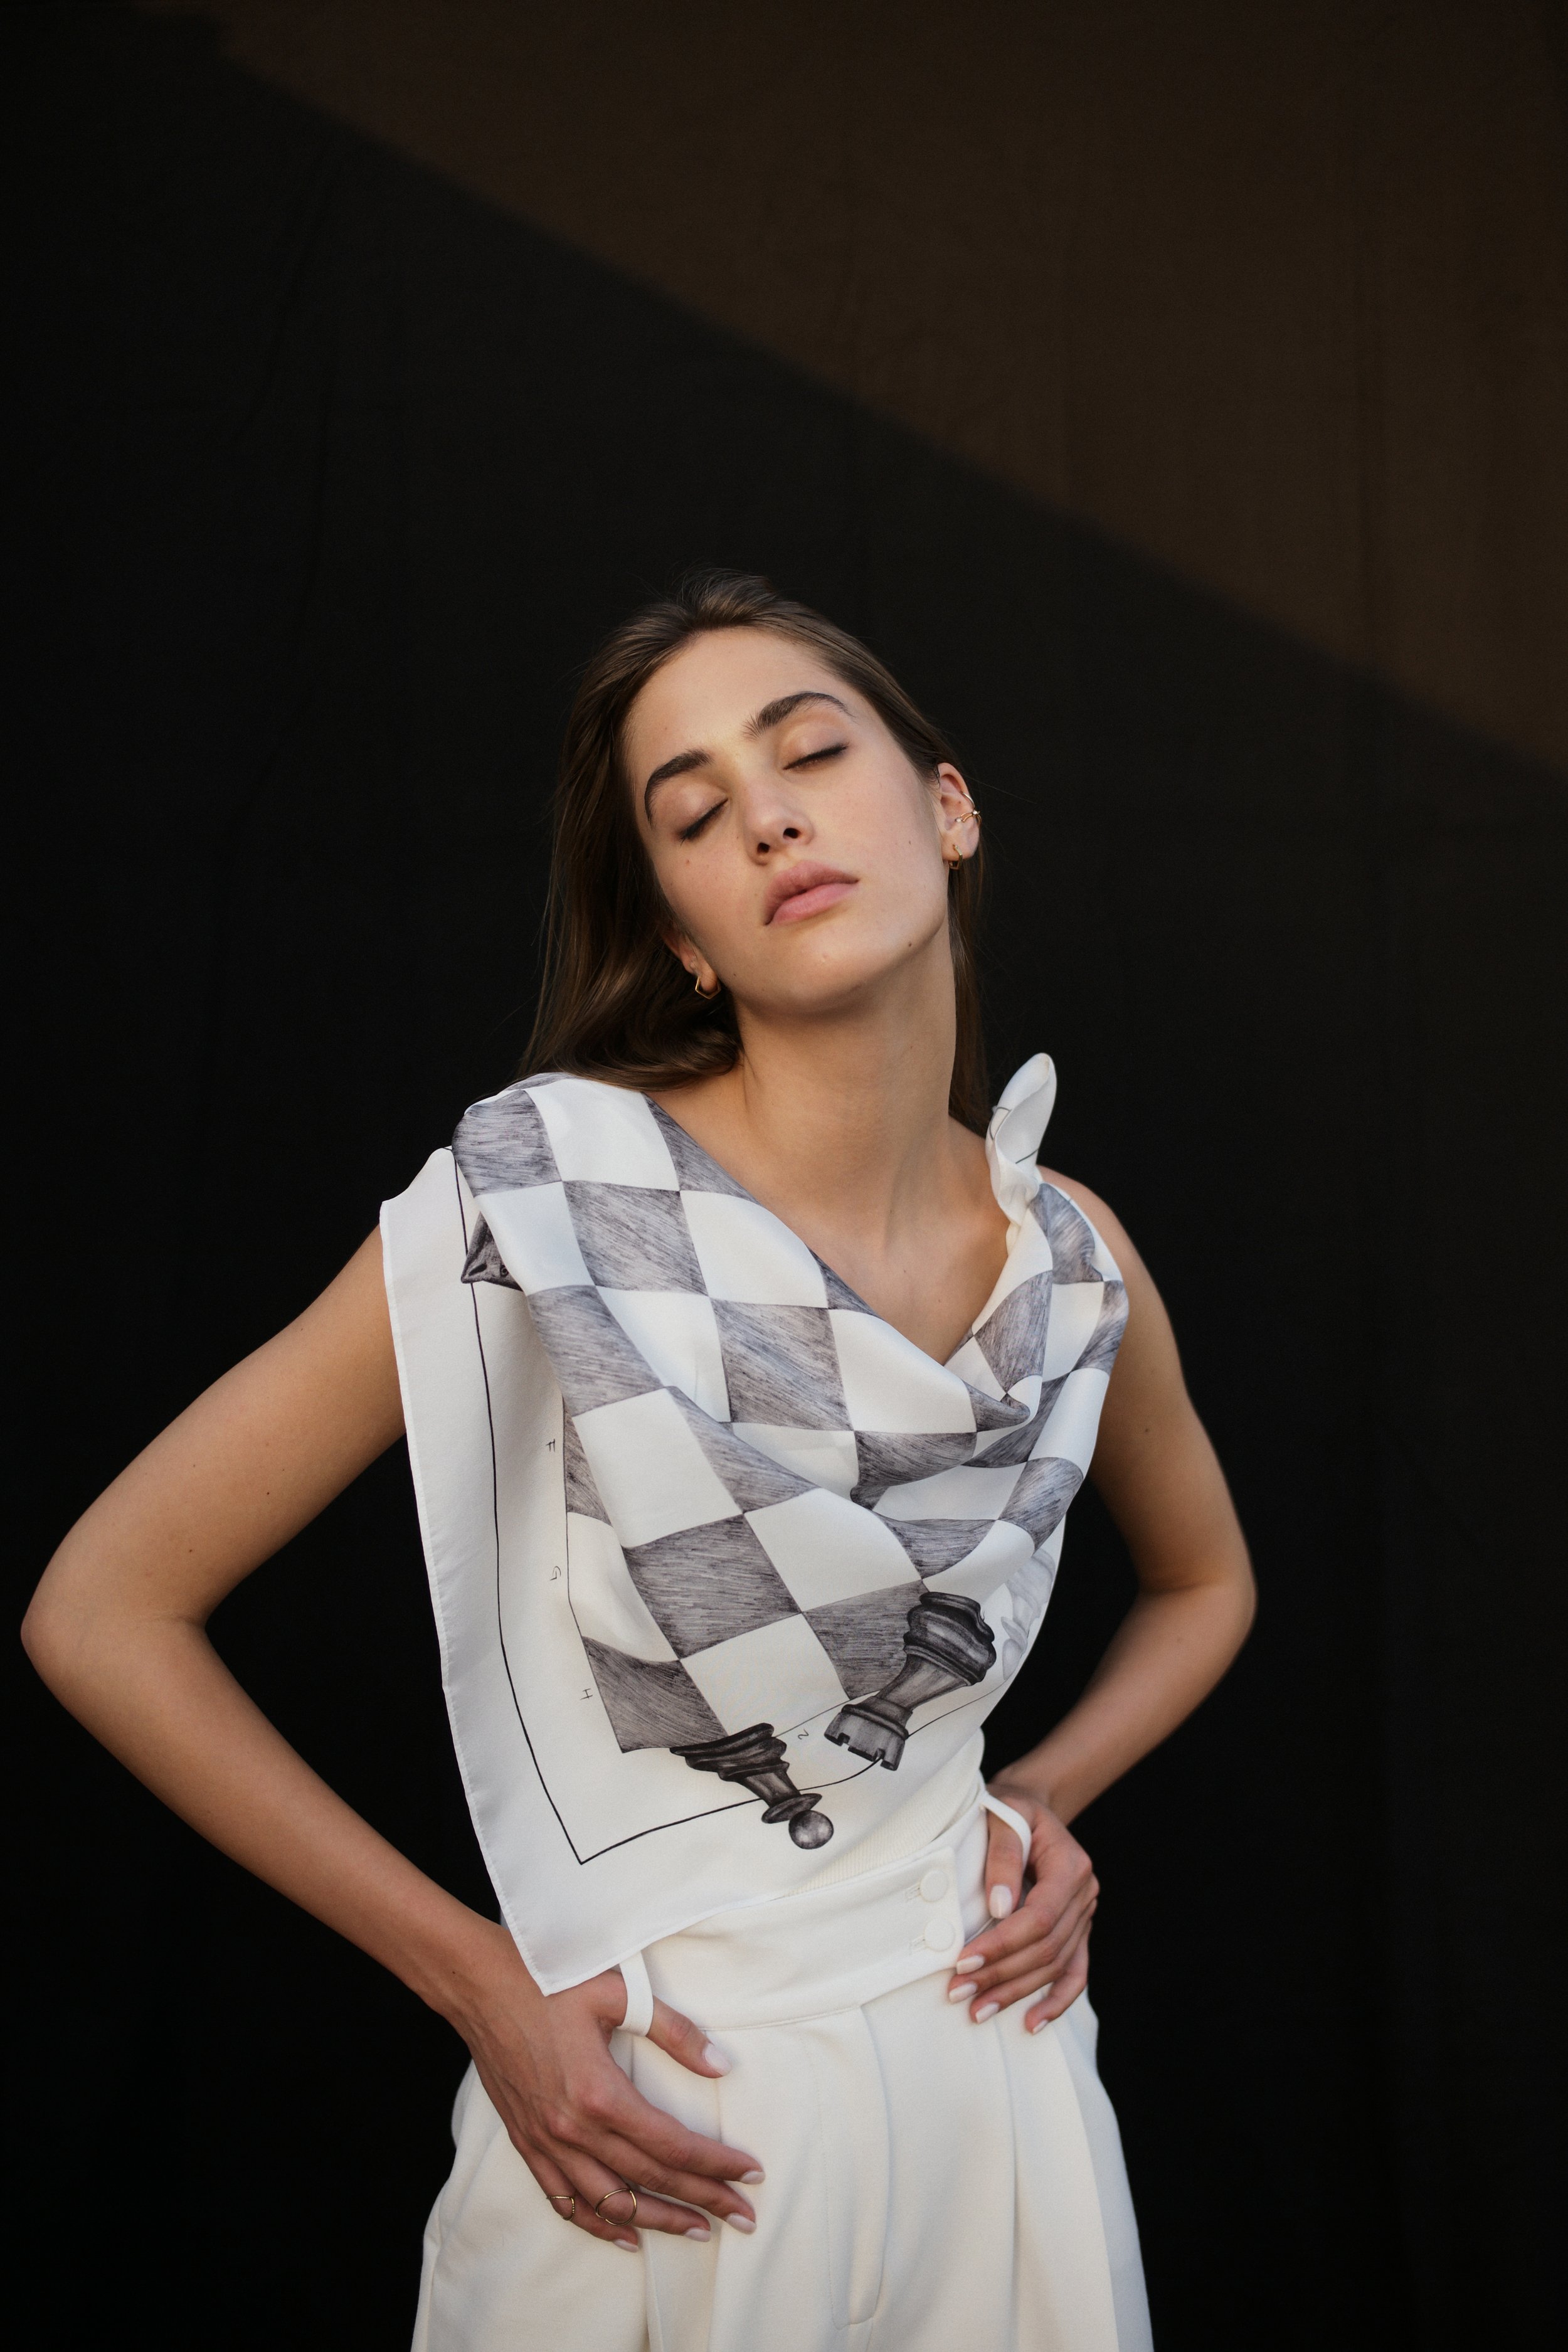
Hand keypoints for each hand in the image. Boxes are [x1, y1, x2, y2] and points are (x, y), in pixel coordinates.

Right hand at [447, 1922, 762, 2250]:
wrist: (480, 1986)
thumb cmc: (549, 1982)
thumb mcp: (619, 1993)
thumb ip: (674, 2031)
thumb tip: (721, 2066)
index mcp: (600, 2094)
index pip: (672, 2145)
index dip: (716, 2164)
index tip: (751, 2174)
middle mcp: (573, 2130)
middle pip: (650, 2180)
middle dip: (703, 2202)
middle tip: (743, 2217)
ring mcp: (547, 2143)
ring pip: (609, 2204)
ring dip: (657, 2221)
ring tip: (697, 2230)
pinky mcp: (527, 2144)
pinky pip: (565, 2201)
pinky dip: (597, 2224)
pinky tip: (624, 2235)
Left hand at [947, 1782, 1098, 2032]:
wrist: (1031, 1807)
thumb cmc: (1010, 1809)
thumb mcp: (1002, 1813)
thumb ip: (1003, 1855)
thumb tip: (1000, 1908)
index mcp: (1070, 1865)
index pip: (1039, 1917)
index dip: (1002, 1943)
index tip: (963, 1960)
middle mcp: (1084, 1894)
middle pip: (1046, 1948)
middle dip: (1000, 1973)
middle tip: (957, 1991)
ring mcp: (1084, 1916)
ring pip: (1055, 1966)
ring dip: (1016, 1992)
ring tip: (977, 2009)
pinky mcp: (1078, 1931)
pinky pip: (1075, 1973)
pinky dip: (1056, 2001)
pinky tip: (1031, 2023)